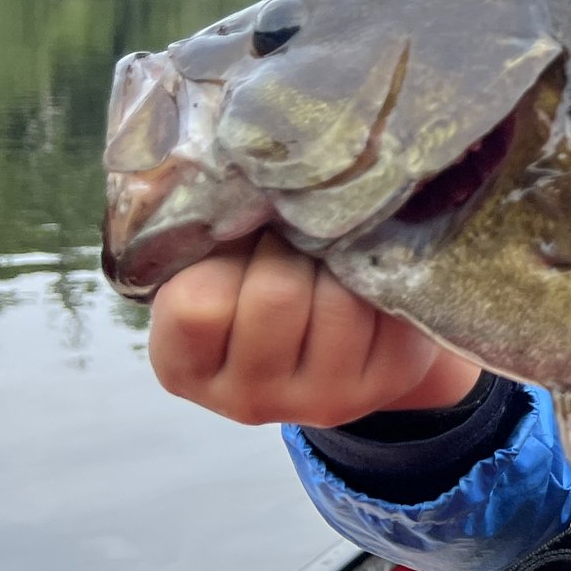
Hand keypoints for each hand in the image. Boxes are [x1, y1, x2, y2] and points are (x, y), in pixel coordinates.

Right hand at [148, 230, 482, 427]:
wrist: (339, 335)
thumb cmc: (257, 280)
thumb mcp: (215, 266)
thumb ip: (211, 236)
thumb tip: (240, 169)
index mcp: (184, 367)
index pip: (198, 305)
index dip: (228, 253)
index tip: (246, 234)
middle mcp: (248, 399)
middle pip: (276, 296)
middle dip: (291, 243)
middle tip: (298, 230)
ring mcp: (319, 400)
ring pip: (340, 302)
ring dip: (340, 255)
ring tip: (334, 245)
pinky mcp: (385, 384)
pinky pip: (386, 307)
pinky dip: (381, 271)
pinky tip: (370, 266)